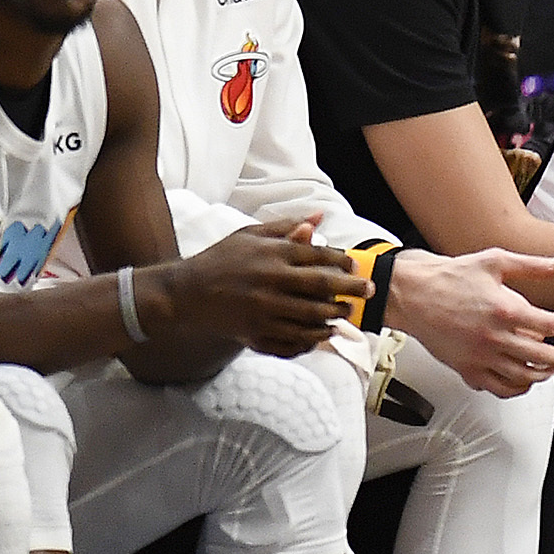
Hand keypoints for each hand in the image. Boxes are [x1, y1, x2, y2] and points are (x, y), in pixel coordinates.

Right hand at [165, 217, 367, 358]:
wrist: (184, 292)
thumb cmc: (221, 259)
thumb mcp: (250, 235)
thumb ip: (287, 226)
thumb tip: (320, 217)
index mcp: (272, 253)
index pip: (319, 256)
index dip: (343, 262)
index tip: (355, 267)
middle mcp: (270, 280)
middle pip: (322, 286)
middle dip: (351, 289)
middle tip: (369, 291)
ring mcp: (263, 307)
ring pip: (311, 314)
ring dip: (335, 315)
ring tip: (347, 312)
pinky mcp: (255, 330)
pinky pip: (292, 337)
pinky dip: (313, 336)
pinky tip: (324, 332)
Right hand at [387, 248, 553, 398]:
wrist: (413, 294)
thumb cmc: (450, 277)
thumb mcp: (494, 261)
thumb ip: (531, 265)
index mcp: (504, 310)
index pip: (549, 325)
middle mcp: (494, 336)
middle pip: (540, 356)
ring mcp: (479, 356)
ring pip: (521, 376)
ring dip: (541, 374)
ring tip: (549, 368)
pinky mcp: (465, 368)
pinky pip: (497, 388)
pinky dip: (515, 389)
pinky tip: (522, 381)